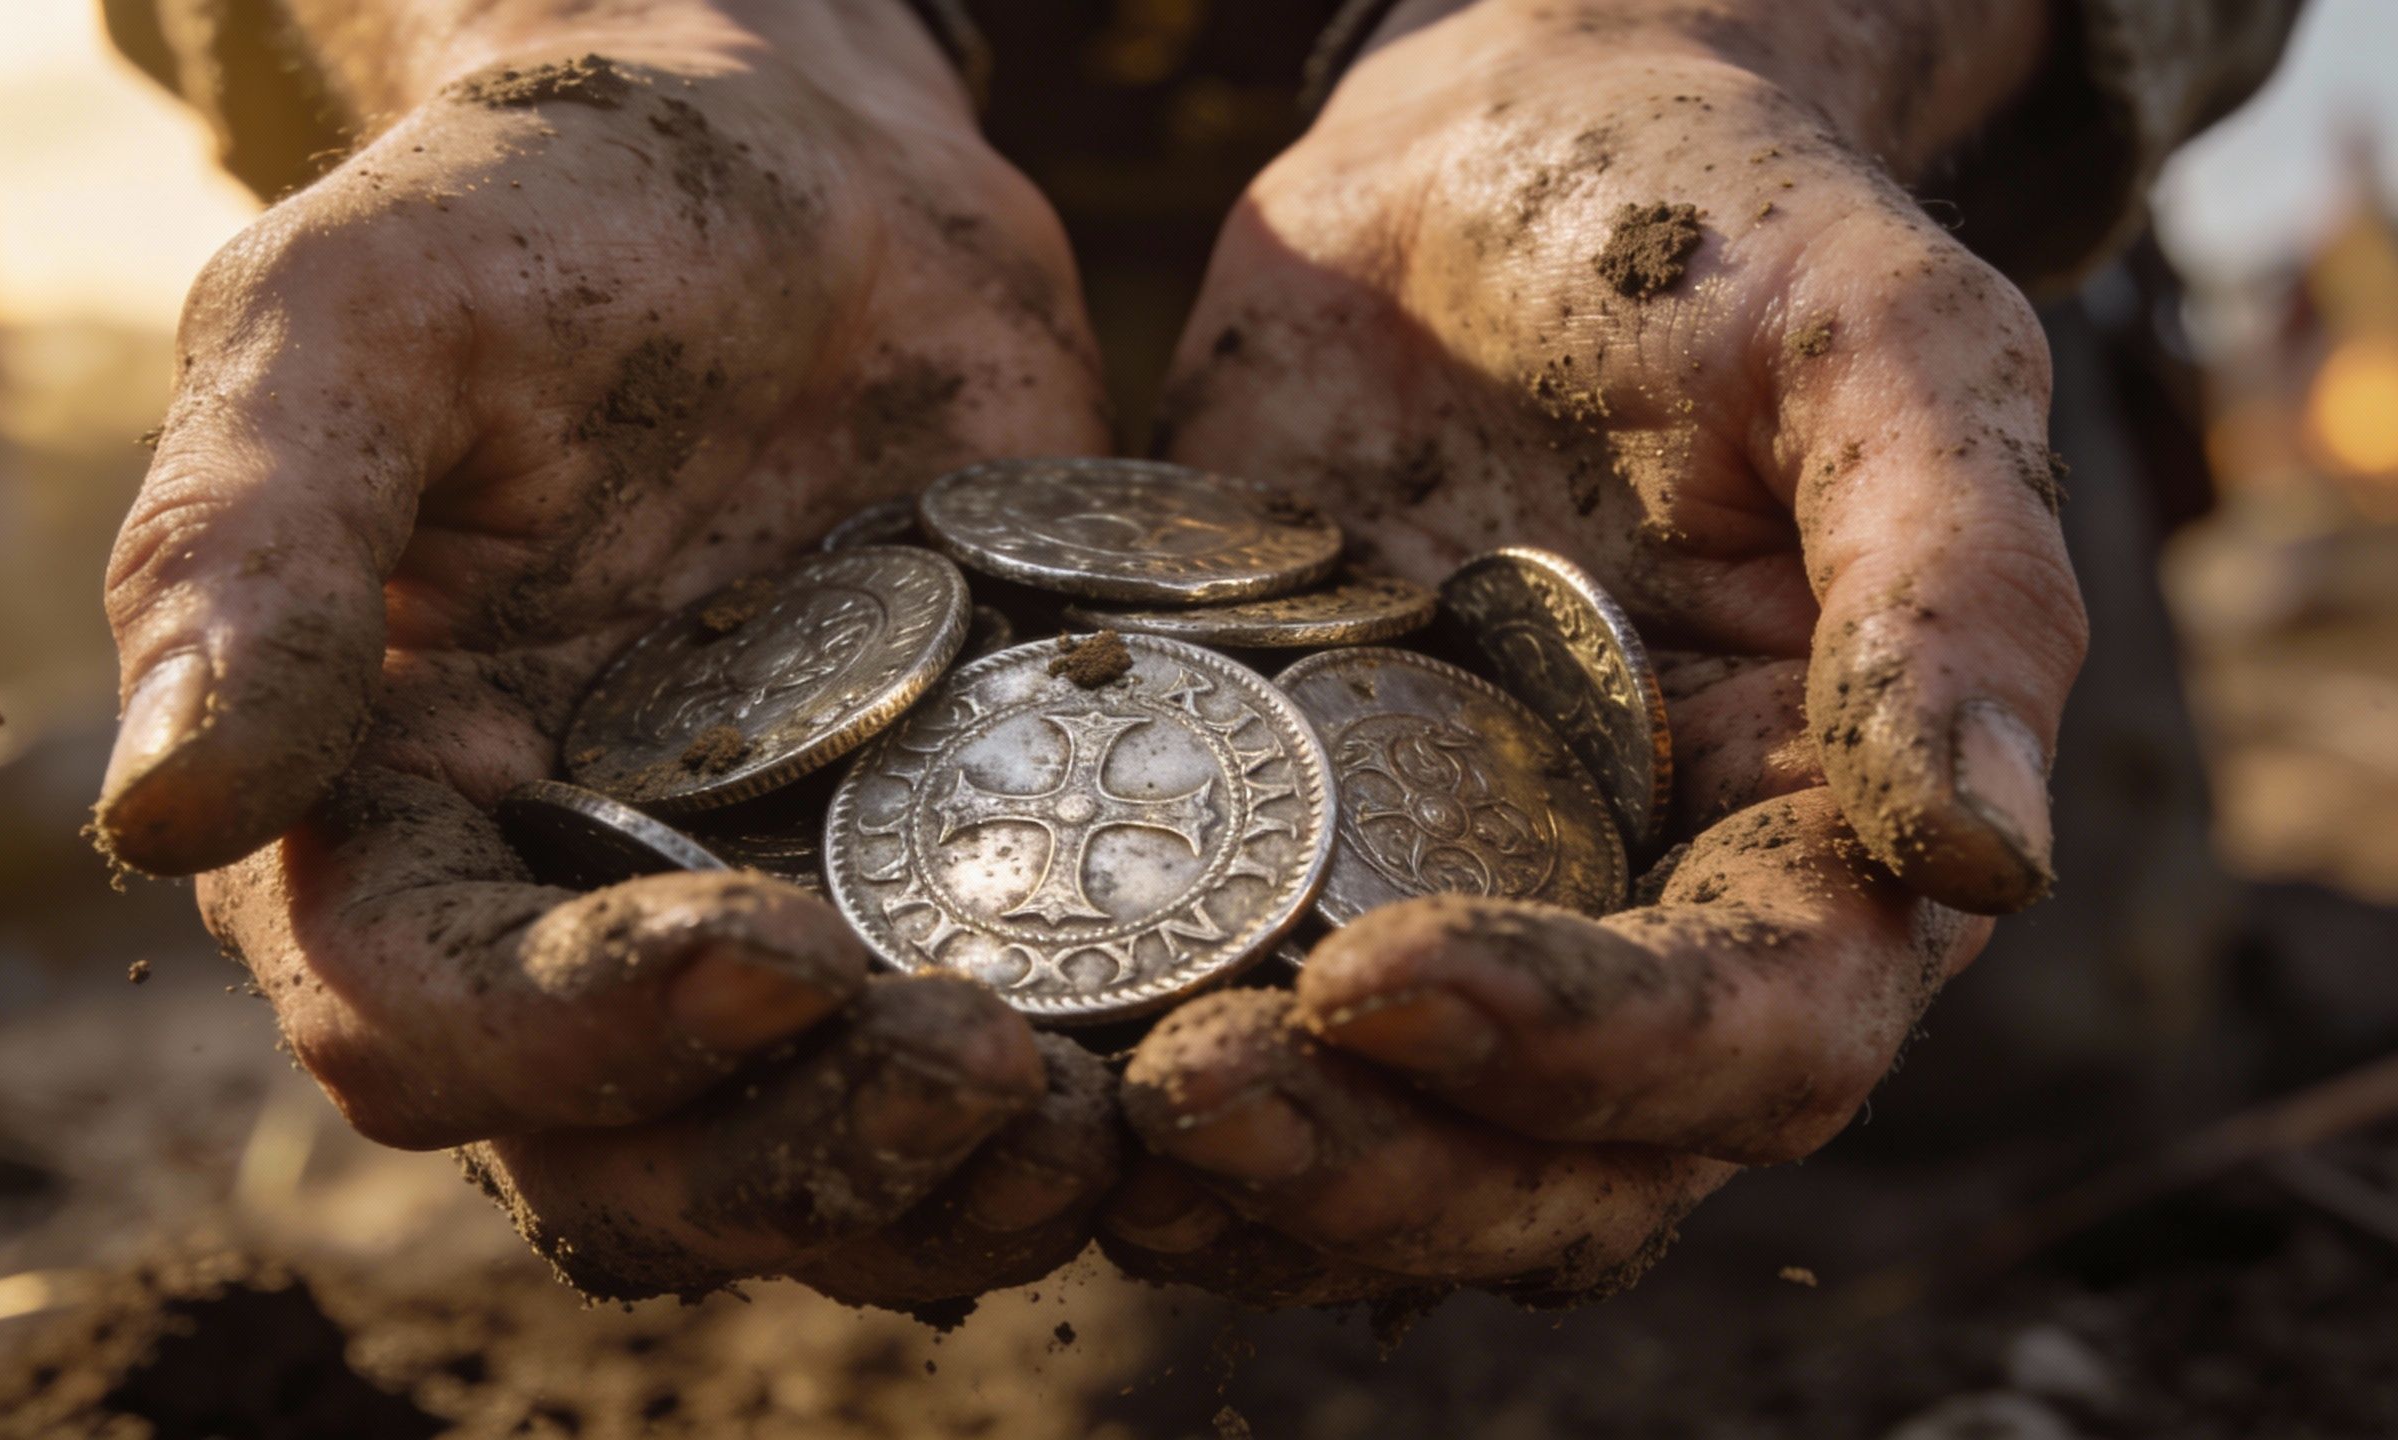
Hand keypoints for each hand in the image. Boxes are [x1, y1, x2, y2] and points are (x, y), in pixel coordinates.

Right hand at [95, 2, 1118, 1306]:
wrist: (807, 181)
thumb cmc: (551, 218)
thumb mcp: (364, 320)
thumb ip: (252, 550)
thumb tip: (159, 817)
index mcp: (383, 825)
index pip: (428, 1019)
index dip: (586, 1027)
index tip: (775, 949)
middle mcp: (560, 924)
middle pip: (639, 1157)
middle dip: (806, 1149)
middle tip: (985, 1066)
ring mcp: (760, 927)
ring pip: (819, 1164)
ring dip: (958, 1184)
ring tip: (1116, 1121)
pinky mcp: (939, 902)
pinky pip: (986, 1078)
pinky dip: (1080, 1110)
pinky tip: (1197, 1075)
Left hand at [1108, 0, 2083, 1302]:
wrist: (1480, 166)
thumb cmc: (1706, 226)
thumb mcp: (1875, 343)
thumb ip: (1951, 584)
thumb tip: (1990, 859)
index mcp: (1822, 836)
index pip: (1759, 1033)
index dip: (1591, 1045)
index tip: (1383, 972)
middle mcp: (1653, 925)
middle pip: (1563, 1170)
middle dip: (1383, 1167)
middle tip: (1191, 1097)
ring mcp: (1468, 920)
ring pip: (1394, 1161)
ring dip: (1250, 1186)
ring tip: (1084, 1120)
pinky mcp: (1295, 883)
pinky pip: (1240, 1048)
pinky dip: (1139, 1096)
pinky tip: (1014, 1065)